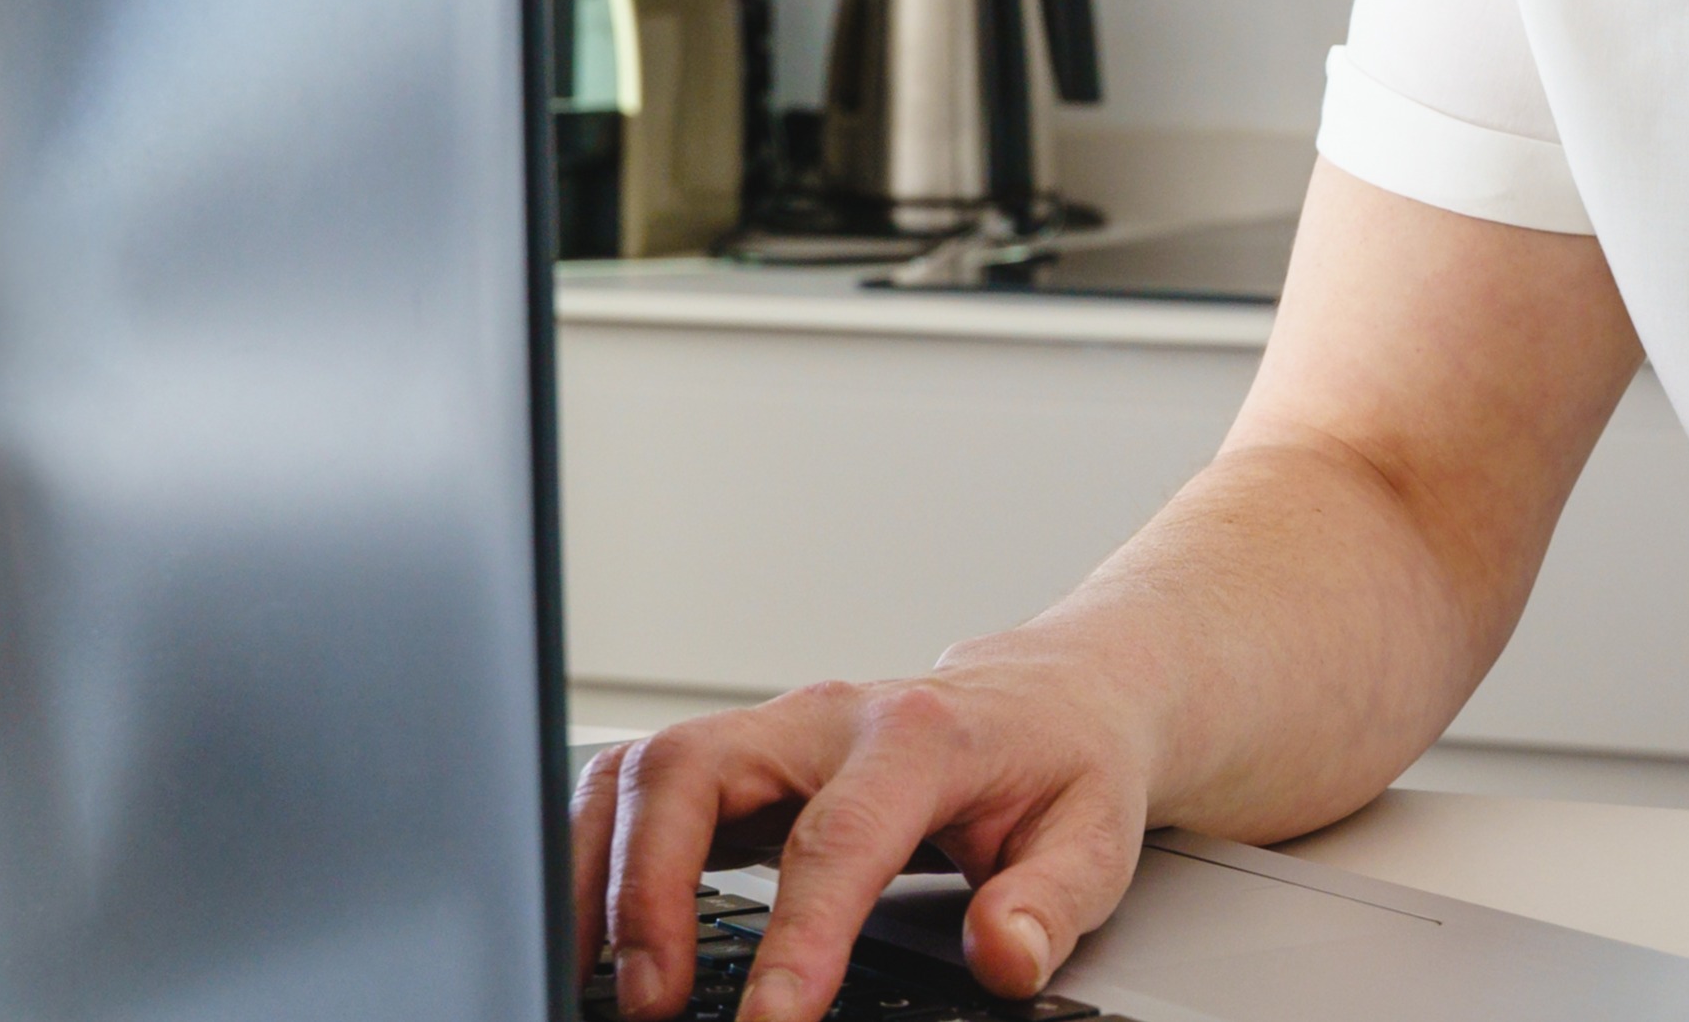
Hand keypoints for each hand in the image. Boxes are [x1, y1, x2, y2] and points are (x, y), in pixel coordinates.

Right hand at [566, 647, 1159, 1021]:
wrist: (1057, 697)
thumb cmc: (1067, 765)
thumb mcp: (1096, 838)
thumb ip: (1050, 901)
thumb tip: (1004, 956)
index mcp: (919, 738)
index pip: (836, 839)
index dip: (794, 938)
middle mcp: (827, 720)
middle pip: (695, 772)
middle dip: (651, 888)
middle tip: (653, 1001)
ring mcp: (772, 733)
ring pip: (645, 771)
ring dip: (600, 870)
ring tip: (592, 976)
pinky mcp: (740, 762)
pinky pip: (638, 790)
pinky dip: (594, 855)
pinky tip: (592, 933)